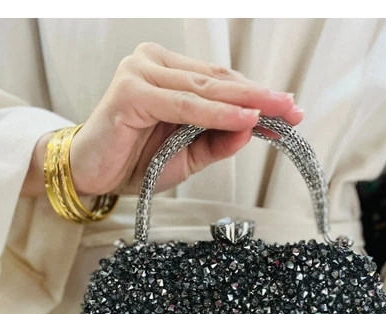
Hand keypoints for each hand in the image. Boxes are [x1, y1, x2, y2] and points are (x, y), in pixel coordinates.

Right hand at [24, 43, 302, 197]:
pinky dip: (216, 113)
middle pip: (218, 80)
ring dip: (245, 102)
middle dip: (260, 96)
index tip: (291, 110)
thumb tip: (252, 129)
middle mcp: (154, 64)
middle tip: (294, 109)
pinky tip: (245, 118)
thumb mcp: (187, 156)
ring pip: (204, 89)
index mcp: (169, 73)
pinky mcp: (130, 91)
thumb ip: (216, 141)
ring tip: (279, 112)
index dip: (257, 95)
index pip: (221, 81)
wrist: (90, 176)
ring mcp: (140, 73)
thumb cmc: (134, 163)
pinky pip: (184, 105)